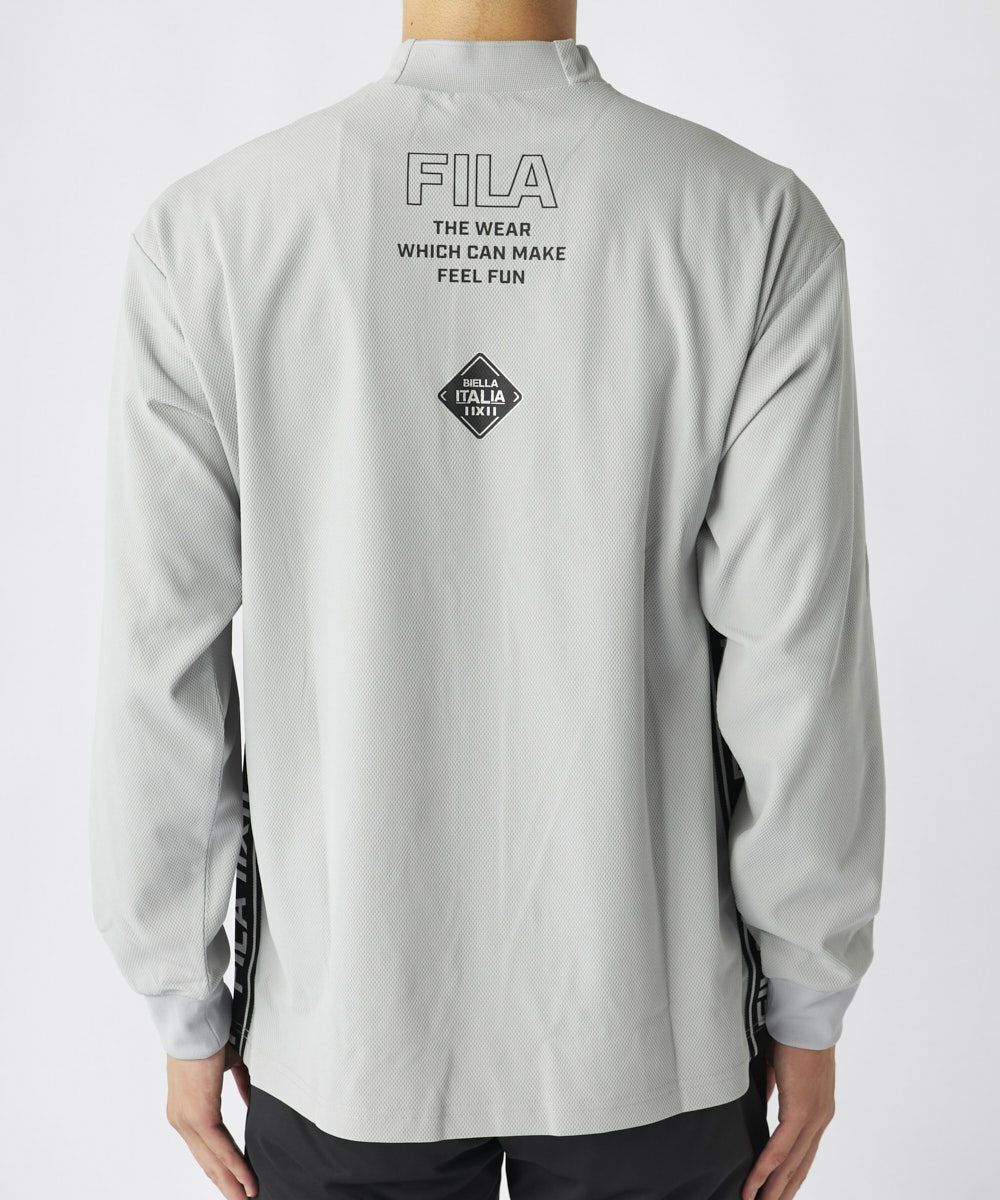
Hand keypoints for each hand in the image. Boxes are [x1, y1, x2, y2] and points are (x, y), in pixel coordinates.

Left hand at [166, 1042, 257, 1198]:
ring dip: (231, 1181)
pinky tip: (247, 1180)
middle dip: (225, 1183)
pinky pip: (221, 1147)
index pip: (204, 1146)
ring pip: (212, 1159)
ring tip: (246, 1197)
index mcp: (185, 1109)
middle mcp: (181, 1120)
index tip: (234, 1179)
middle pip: (206, 1160)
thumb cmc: (210, 1036)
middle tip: (241, 1199)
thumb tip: (250, 1101)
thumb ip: (238, 1086)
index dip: (220, 1165)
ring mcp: (188, 1120)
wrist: (196, 1022)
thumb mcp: (227, 1066)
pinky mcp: (200, 1115)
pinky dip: (236, 1165)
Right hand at [741, 1040, 835, 1199]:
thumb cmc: (793, 1034)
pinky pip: (780, 1148)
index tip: (779, 1188)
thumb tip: (763, 1102)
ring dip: (774, 1187)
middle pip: (801, 1165)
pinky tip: (756, 1183)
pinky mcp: (800, 1111)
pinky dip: (766, 1168)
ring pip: (791, 1163)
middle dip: (783, 1189)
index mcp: (818, 1109)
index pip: (804, 1150)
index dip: (791, 1172)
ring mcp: (813, 1117)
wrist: (806, 1019)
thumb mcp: (781, 1069)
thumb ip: (775, 1089)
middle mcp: (820, 1119)